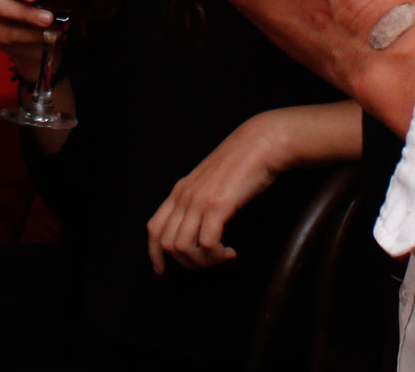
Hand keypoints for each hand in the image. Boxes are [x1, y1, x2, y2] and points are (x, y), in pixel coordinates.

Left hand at [146, 112, 287, 271]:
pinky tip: (230, 252)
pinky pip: (207, 243)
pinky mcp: (217, 205)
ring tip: (221, 256)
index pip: (154, 228)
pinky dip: (217, 255)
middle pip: (167, 243)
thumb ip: (198, 199)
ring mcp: (199, 200)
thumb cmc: (241, 162)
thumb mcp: (209, 181)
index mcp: (180, 190)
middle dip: (187, 262)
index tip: (163, 270)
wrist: (260, 143)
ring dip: (203, 261)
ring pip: (183, 247)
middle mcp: (184, 196)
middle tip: (209, 262)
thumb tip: (198, 228)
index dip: (155, 254)